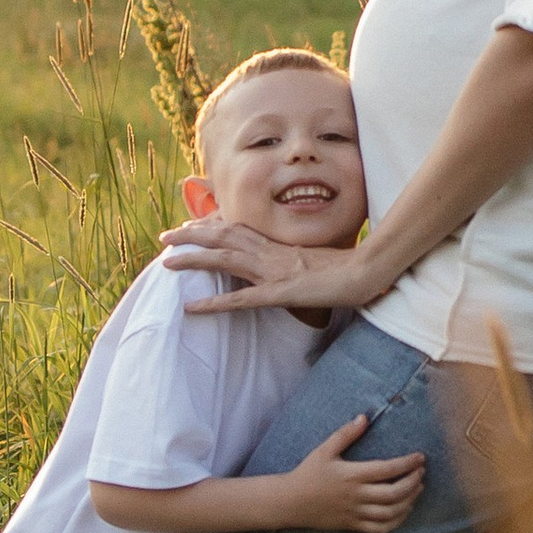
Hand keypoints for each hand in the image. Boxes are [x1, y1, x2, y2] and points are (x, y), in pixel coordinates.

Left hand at [163, 214, 379, 319]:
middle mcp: (272, 254)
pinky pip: (241, 299)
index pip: (239, 229)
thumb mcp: (318, 261)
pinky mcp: (279, 293)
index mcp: (280, 246)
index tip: (191, 225)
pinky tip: (192, 307)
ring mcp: (274, 272)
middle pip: (224, 237)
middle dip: (191, 235)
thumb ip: (301, 261)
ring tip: (166, 264)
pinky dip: (214, 302)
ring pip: (225, 260)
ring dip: (193, 261)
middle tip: (164, 238)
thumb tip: (292, 264)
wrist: (368, 273)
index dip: (211, 226)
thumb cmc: (349, 269)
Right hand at [278, 413, 426, 532]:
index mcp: (352, 475)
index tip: (420, 457)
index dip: (408, 463)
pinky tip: (404, 510)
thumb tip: (365, 417)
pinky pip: (380, 528)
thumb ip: (346, 434)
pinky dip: (397, 521)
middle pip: (394, 493)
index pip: (387, 469)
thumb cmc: (308, 473)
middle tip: (422, 472)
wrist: (290, 502)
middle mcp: (356, 496)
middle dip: (413, 482)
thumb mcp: (325, 449)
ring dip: (409, 502)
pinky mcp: (353, 525)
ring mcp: (355, 513)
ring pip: (390, 513)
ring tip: (418, 489)